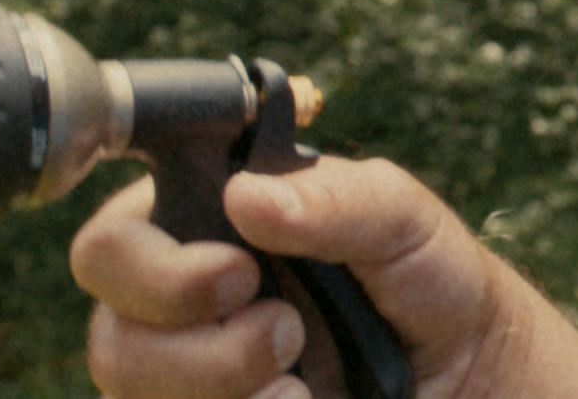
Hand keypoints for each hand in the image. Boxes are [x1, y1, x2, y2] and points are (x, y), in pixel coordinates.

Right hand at [68, 155, 577, 398]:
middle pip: (111, 338)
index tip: (238, 272)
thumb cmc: (424, 278)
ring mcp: (183, 378)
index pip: (111, 244)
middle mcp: (172, 309)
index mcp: (200, 231)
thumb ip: (337, 199)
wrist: (466, 372)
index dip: (149, 267)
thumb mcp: (404, 221)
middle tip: (286, 330)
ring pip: (137, 397)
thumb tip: (250, 198)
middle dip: (201, 345)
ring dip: (227, 388)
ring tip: (301, 378)